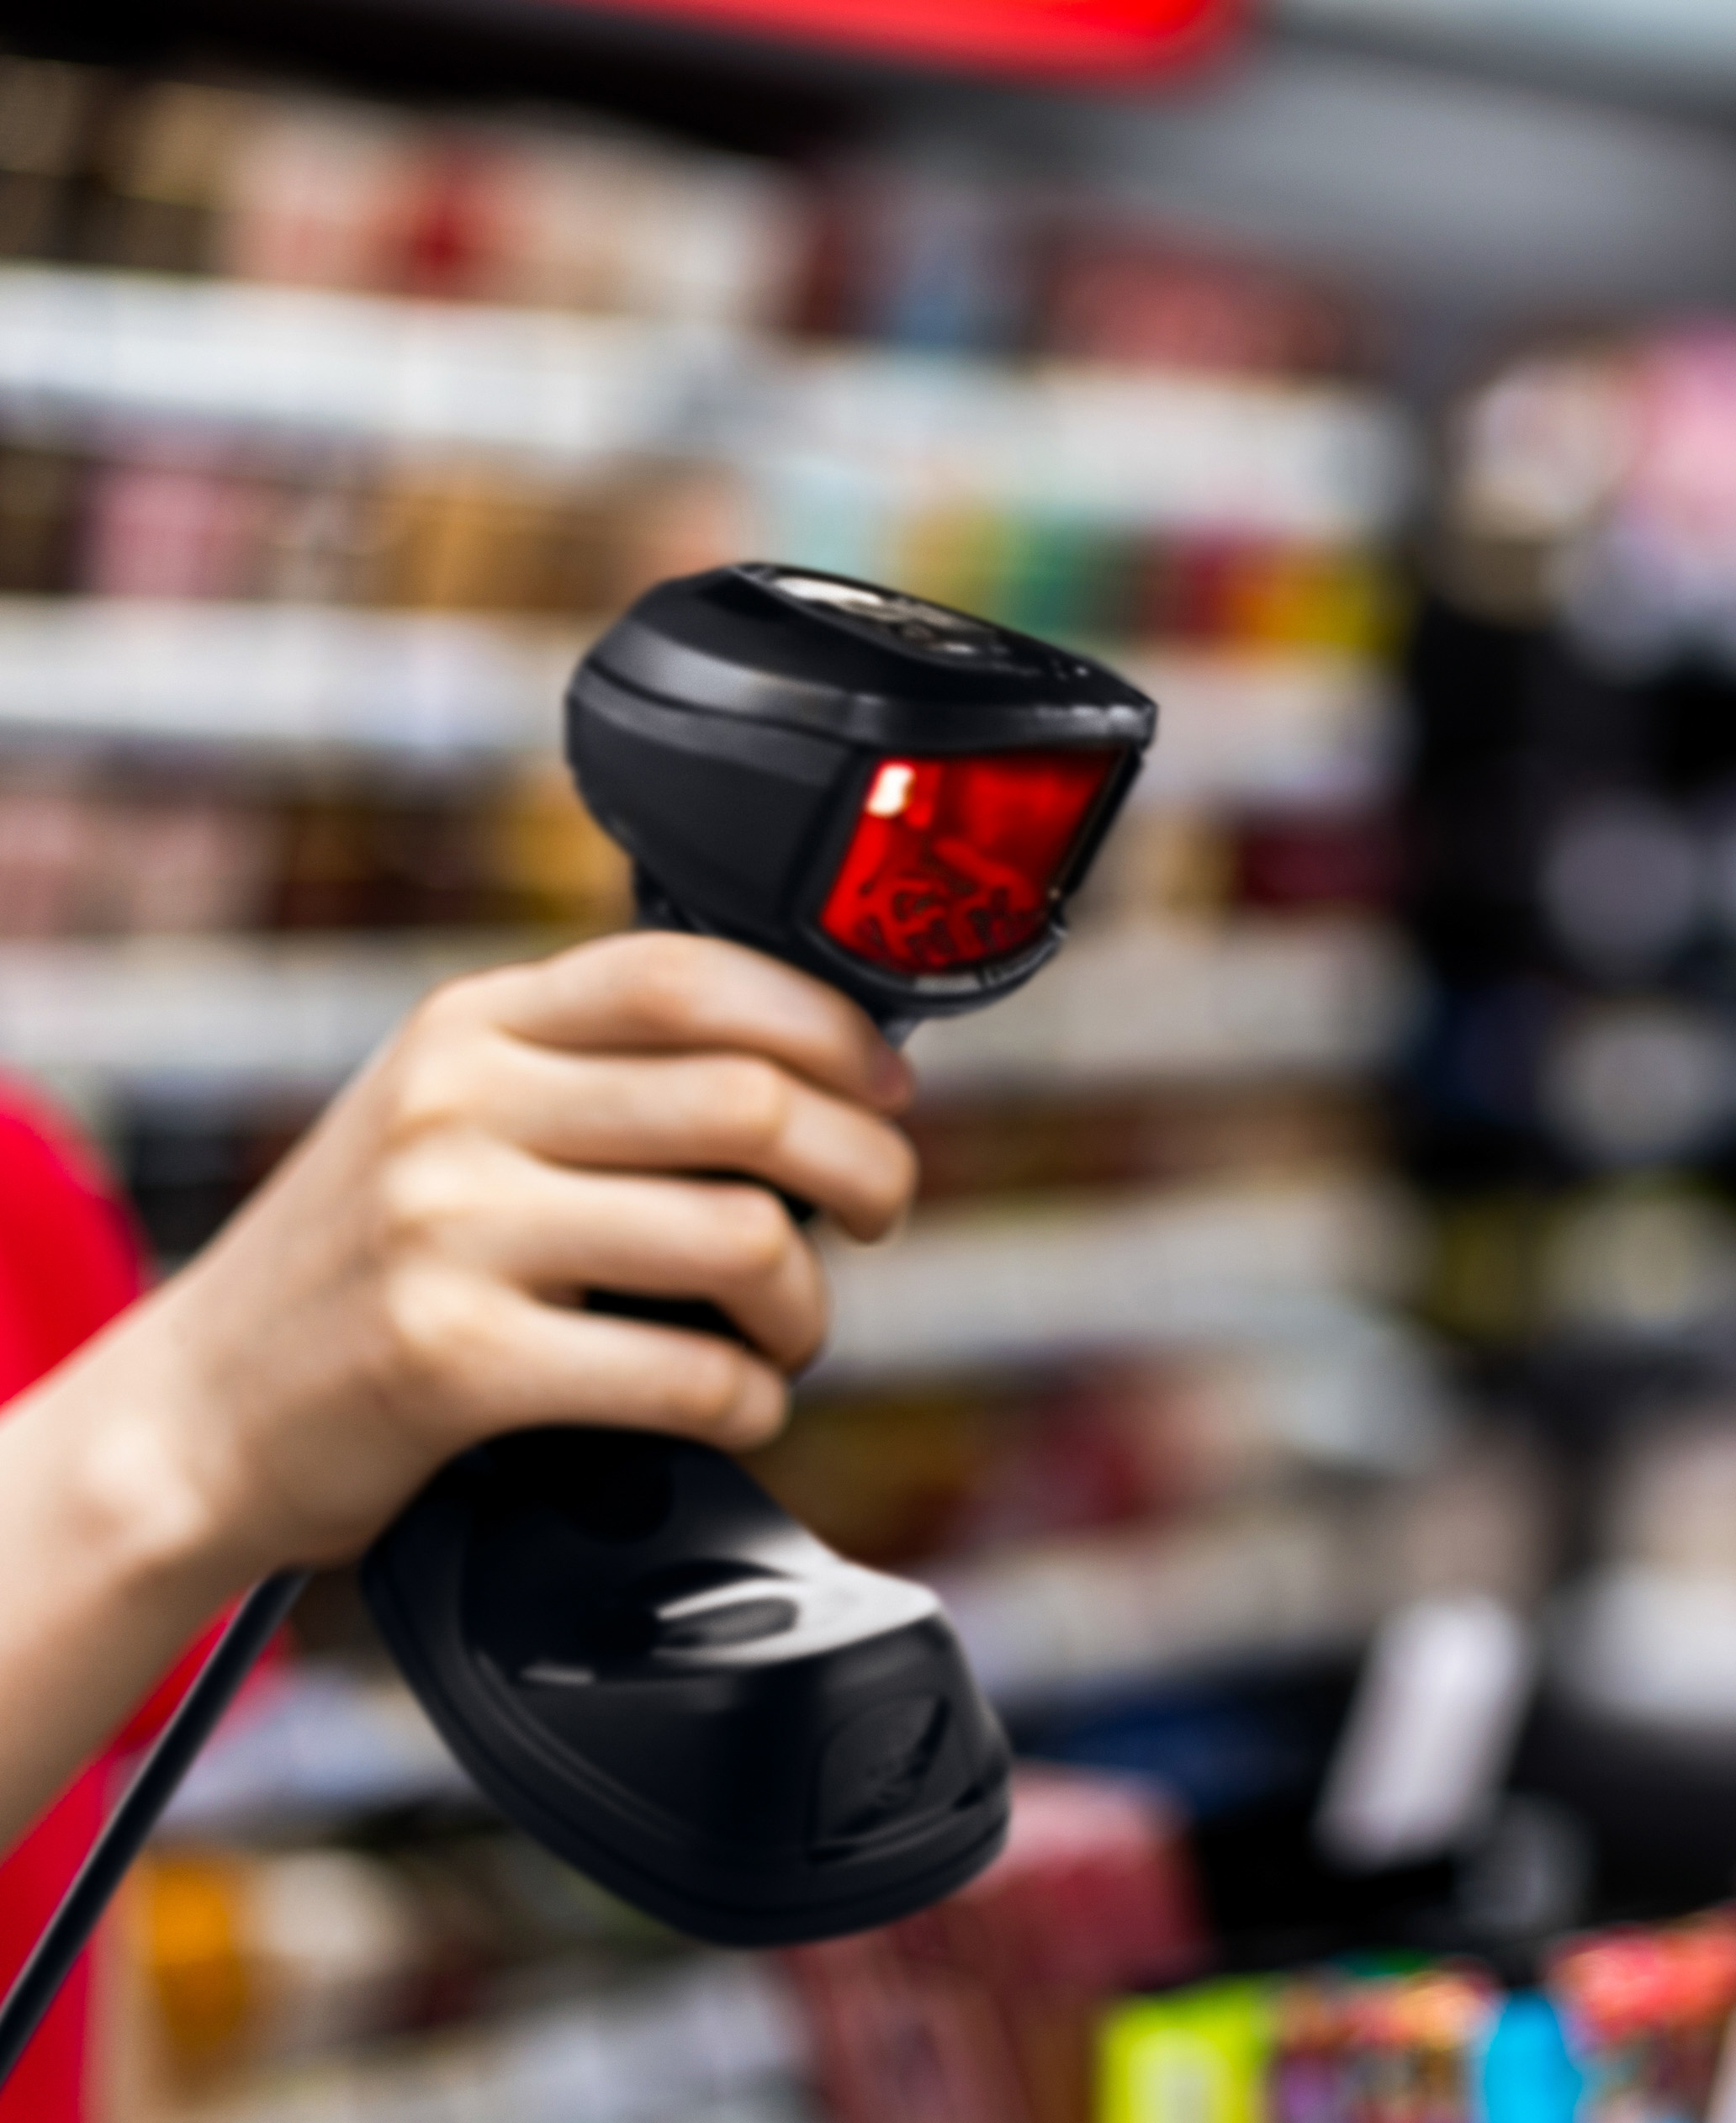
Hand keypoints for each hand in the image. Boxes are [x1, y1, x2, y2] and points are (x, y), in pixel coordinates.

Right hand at [93, 933, 917, 1578]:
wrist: (195, 1414)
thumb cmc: (371, 1266)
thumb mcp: (457, 1116)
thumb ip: (597, 1072)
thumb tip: (819, 1067)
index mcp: (474, 1025)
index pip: (690, 974)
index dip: (826, 1028)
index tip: (887, 1090)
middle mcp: (459, 1105)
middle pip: (750, 1101)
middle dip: (863, 1167)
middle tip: (873, 1216)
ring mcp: (447, 1228)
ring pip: (740, 1237)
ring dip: (807, 1305)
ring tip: (787, 1331)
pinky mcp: (452, 1359)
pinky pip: (684, 1372)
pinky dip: (750, 1400)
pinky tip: (738, 1405)